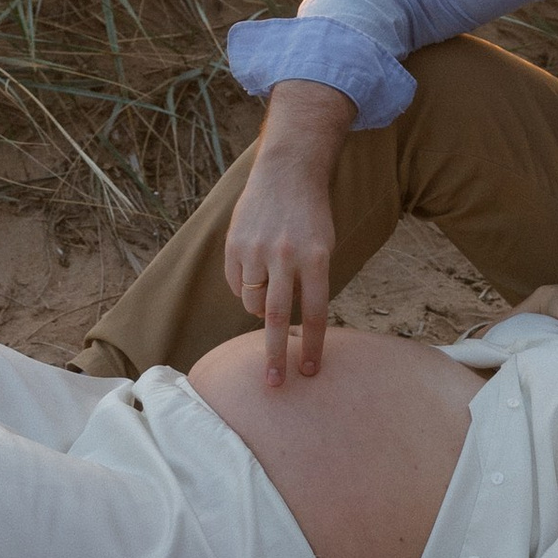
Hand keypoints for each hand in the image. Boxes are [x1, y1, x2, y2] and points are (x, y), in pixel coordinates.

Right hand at [223, 82, 354, 383]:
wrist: (287, 171)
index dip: (311, 345)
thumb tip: (293, 327)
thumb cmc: (311, 216)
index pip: (314, 312)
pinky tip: (254, 273)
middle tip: (274, 385)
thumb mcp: (323, 246)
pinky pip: (237, 285)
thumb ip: (312, 283)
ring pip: (252, 302)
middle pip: (275, 317)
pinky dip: (245, 289)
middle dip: (274, 356)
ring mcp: (256, 249)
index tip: (310, 372)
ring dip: (260, 311)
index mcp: (315, 257)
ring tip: (269, 296)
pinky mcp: (234, 245)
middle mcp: (284, 255)